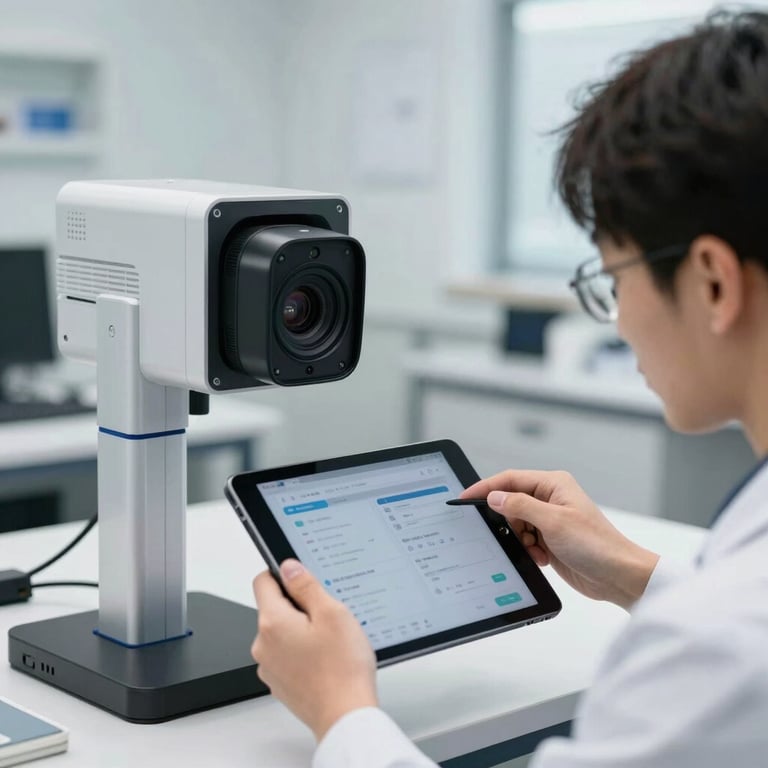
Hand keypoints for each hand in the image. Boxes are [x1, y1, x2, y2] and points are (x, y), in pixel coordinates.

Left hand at [251, 559, 377, 740]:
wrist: (345, 717)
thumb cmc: (342, 668)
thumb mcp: (332, 612)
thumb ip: (306, 585)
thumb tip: (288, 567)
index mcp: (272, 622)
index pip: (263, 581)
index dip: (283, 574)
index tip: (302, 578)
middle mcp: (263, 645)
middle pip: (274, 608)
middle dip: (299, 606)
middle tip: (328, 617)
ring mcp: (269, 667)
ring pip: (282, 633)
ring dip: (301, 631)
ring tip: (330, 643)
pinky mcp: (280, 683)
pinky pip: (287, 655)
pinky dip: (302, 653)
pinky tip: (326, 660)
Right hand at [462, 470, 658, 609]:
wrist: (619, 576)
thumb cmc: (597, 545)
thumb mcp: (553, 522)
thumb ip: (520, 505)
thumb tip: (494, 496)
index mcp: (553, 484)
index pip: (510, 479)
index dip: (486, 487)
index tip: (465, 497)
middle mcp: (550, 498)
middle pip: (510, 502)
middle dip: (508, 522)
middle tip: (513, 535)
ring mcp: (550, 520)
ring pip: (515, 524)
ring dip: (520, 539)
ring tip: (535, 549)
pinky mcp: (550, 540)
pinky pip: (525, 541)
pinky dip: (527, 550)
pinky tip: (542, 557)